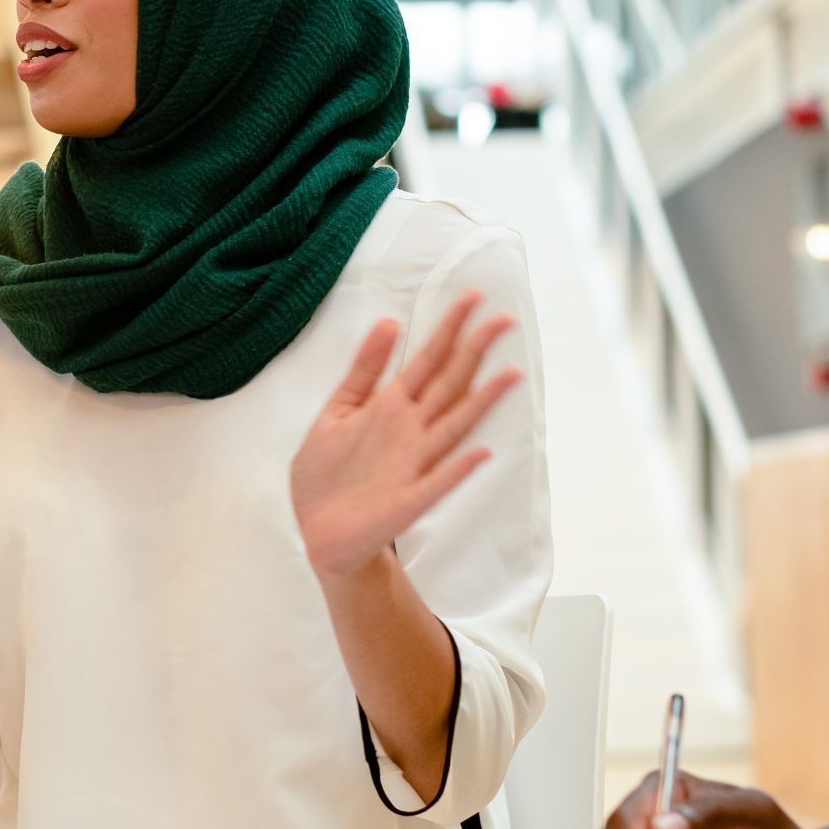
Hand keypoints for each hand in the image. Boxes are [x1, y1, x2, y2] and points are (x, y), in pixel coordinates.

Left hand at [290, 292, 521, 578]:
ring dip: (482, 402)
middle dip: (474, 351)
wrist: (318, 531)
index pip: (427, 360)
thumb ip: (363, 370)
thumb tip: (389, 320)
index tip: (472, 297)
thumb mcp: (336, 411)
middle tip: (504, 318)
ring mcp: (414, 465)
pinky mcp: (408, 501)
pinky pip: (438, 482)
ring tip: (510, 374)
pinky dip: (459, 469)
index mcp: (390, 407)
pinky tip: (481, 454)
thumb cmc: (327, 474)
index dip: (448, 328)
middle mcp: (410, 431)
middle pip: (449, 383)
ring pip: (454, 426)